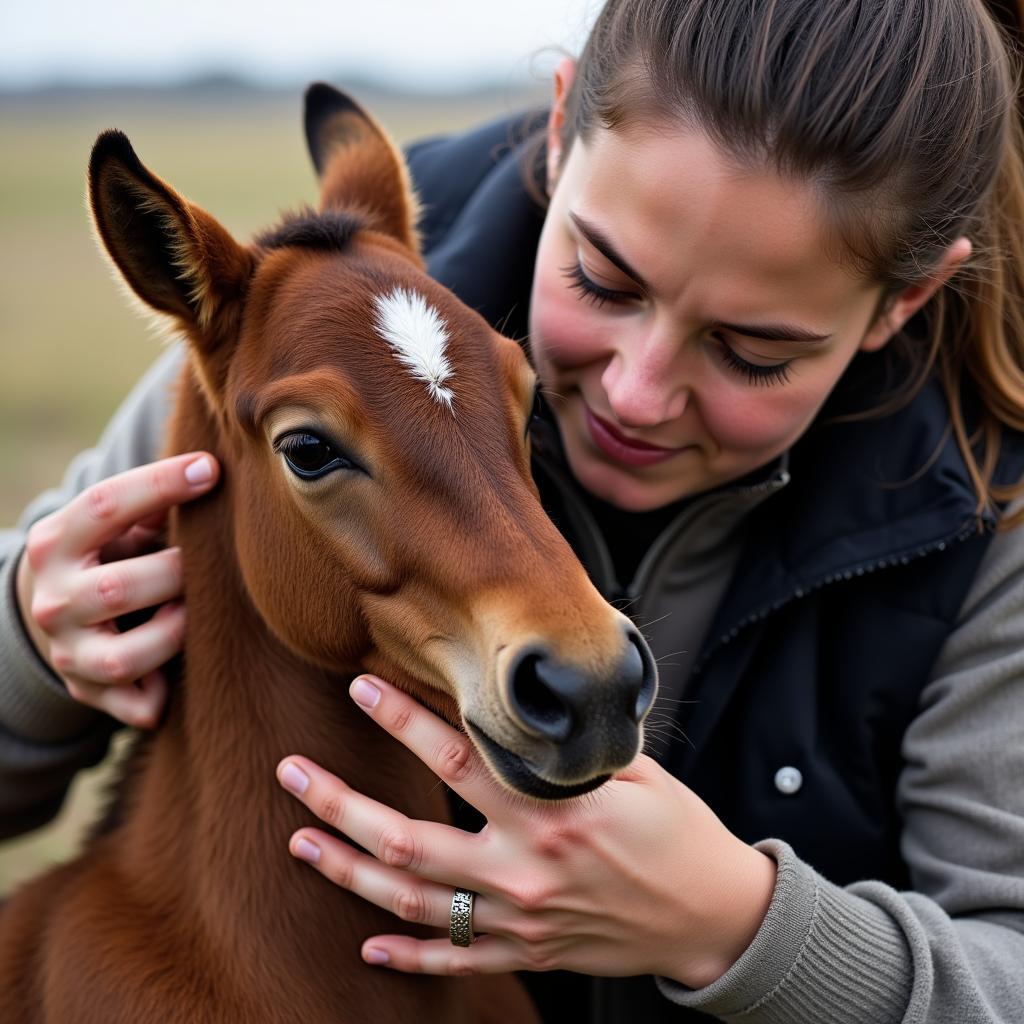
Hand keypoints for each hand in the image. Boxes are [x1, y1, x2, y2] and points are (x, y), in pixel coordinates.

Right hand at [15, 452, 219, 727]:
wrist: (53, 614)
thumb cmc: (107, 552)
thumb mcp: (111, 522)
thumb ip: (151, 500)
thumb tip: (205, 471)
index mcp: (56, 542)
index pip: (105, 505)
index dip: (161, 484)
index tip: (212, 470)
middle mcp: (54, 600)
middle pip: (120, 589)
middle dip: (175, 575)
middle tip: (200, 567)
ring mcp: (68, 652)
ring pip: (128, 657)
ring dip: (173, 634)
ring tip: (189, 612)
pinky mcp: (89, 692)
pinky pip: (136, 706)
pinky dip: (162, 695)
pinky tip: (176, 670)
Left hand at [276, 675, 776, 987]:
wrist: (714, 918)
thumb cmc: (679, 834)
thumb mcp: (636, 775)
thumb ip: (569, 751)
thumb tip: (524, 707)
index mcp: (550, 815)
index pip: (457, 760)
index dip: (403, 721)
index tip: (362, 688)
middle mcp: (522, 870)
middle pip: (407, 840)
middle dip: (340, 804)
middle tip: (292, 771)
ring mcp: (519, 921)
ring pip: (411, 902)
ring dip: (349, 871)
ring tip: (300, 841)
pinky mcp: (528, 955)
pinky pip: (455, 961)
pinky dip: (407, 955)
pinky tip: (368, 944)